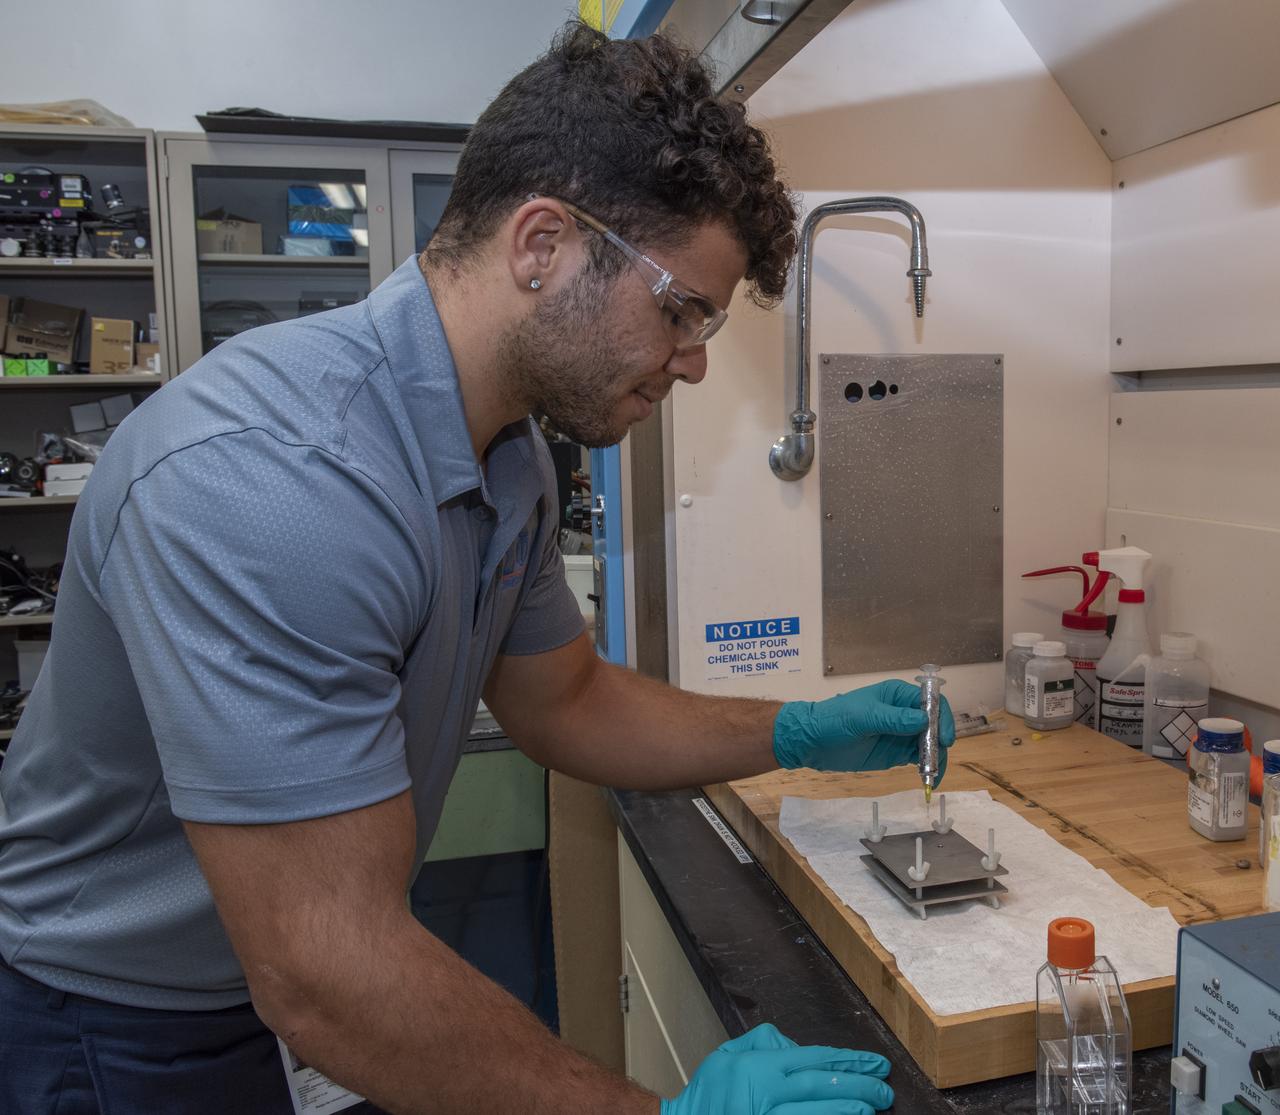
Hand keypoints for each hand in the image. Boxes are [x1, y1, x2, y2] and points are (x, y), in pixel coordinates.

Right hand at [660, 1023, 892, 1114]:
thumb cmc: (706, 1097)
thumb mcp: (726, 1056)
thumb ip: (762, 1043)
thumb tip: (794, 1045)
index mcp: (756, 1067)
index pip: (811, 1058)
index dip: (846, 1060)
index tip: (873, 1062)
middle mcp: (763, 1094)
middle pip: (820, 1086)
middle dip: (857, 1085)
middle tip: (884, 1088)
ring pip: (815, 1114)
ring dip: (847, 1110)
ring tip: (873, 1107)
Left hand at [773, 679, 955, 778]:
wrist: (813, 741)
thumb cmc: (833, 720)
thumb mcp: (863, 717)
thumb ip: (893, 719)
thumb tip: (924, 720)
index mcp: (897, 696)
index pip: (931, 702)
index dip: (941, 718)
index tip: (943, 738)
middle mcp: (903, 713)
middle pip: (935, 725)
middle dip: (941, 741)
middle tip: (937, 759)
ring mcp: (901, 734)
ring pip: (931, 744)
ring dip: (937, 757)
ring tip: (933, 774)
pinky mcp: (896, 753)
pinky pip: (919, 759)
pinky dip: (928, 768)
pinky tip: (930, 778)